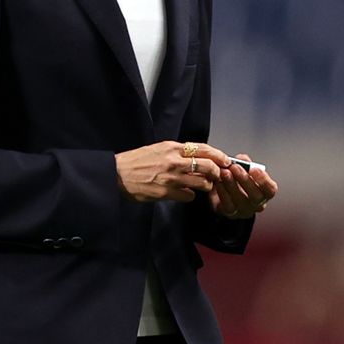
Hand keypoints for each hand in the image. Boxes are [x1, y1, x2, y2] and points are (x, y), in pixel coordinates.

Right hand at [115, 141, 229, 202]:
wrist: (117, 174)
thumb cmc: (137, 161)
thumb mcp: (158, 149)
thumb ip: (177, 152)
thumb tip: (197, 157)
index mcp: (172, 147)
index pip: (202, 149)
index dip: (218, 155)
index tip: (226, 160)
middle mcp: (174, 161)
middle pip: (207, 166)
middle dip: (217, 172)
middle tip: (218, 176)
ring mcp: (171, 178)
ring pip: (201, 183)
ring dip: (206, 186)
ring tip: (202, 185)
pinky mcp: (166, 193)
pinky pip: (189, 196)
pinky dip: (190, 195)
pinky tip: (185, 193)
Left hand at [209, 154, 277, 218]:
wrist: (222, 190)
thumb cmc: (237, 177)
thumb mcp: (243, 167)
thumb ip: (245, 162)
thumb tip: (243, 159)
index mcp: (265, 192)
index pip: (270, 190)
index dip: (264, 180)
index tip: (254, 169)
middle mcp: (258, 204)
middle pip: (256, 196)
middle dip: (245, 180)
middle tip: (235, 167)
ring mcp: (245, 211)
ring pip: (241, 201)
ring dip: (232, 185)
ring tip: (224, 172)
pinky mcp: (231, 214)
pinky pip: (228, 205)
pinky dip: (223, 192)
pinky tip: (218, 182)